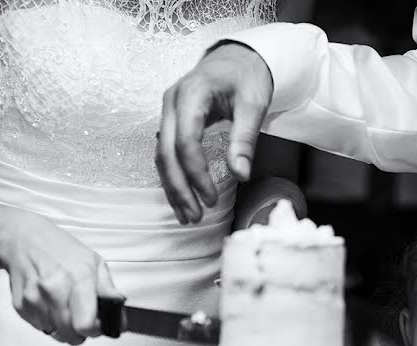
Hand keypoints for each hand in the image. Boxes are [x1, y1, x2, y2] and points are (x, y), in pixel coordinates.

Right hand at [0, 213, 122, 344]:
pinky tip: (51, 305)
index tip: (98, 325)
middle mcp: (54, 290)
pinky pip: (40, 328)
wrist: (23, 239)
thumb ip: (108, 290)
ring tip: (67, 308)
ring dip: (65, 329)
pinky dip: (48, 322)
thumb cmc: (61, 250)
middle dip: (82, 333)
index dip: (95, 330)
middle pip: (72, 336)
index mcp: (78, 279)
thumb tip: (118, 313)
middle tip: (83, 318)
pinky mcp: (21, 307)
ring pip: (56, 335)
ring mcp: (35, 299)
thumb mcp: (94, 263)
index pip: (86, 325)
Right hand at [156, 42, 273, 223]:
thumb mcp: (254, 104)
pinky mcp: (172, 122)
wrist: (237, 58)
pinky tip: (182, 199)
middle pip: (166, 153)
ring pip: (162, 156)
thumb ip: (245, 139)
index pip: (186, 142)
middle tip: (196, 216)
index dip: (196, 174)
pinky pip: (167, 154)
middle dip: (179, 188)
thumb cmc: (247, 76)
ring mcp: (168, 113)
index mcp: (191, 94)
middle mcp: (172, 104)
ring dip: (173, 188)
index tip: (212, 198)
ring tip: (187, 216)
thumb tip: (240, 175)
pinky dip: (173, 178)